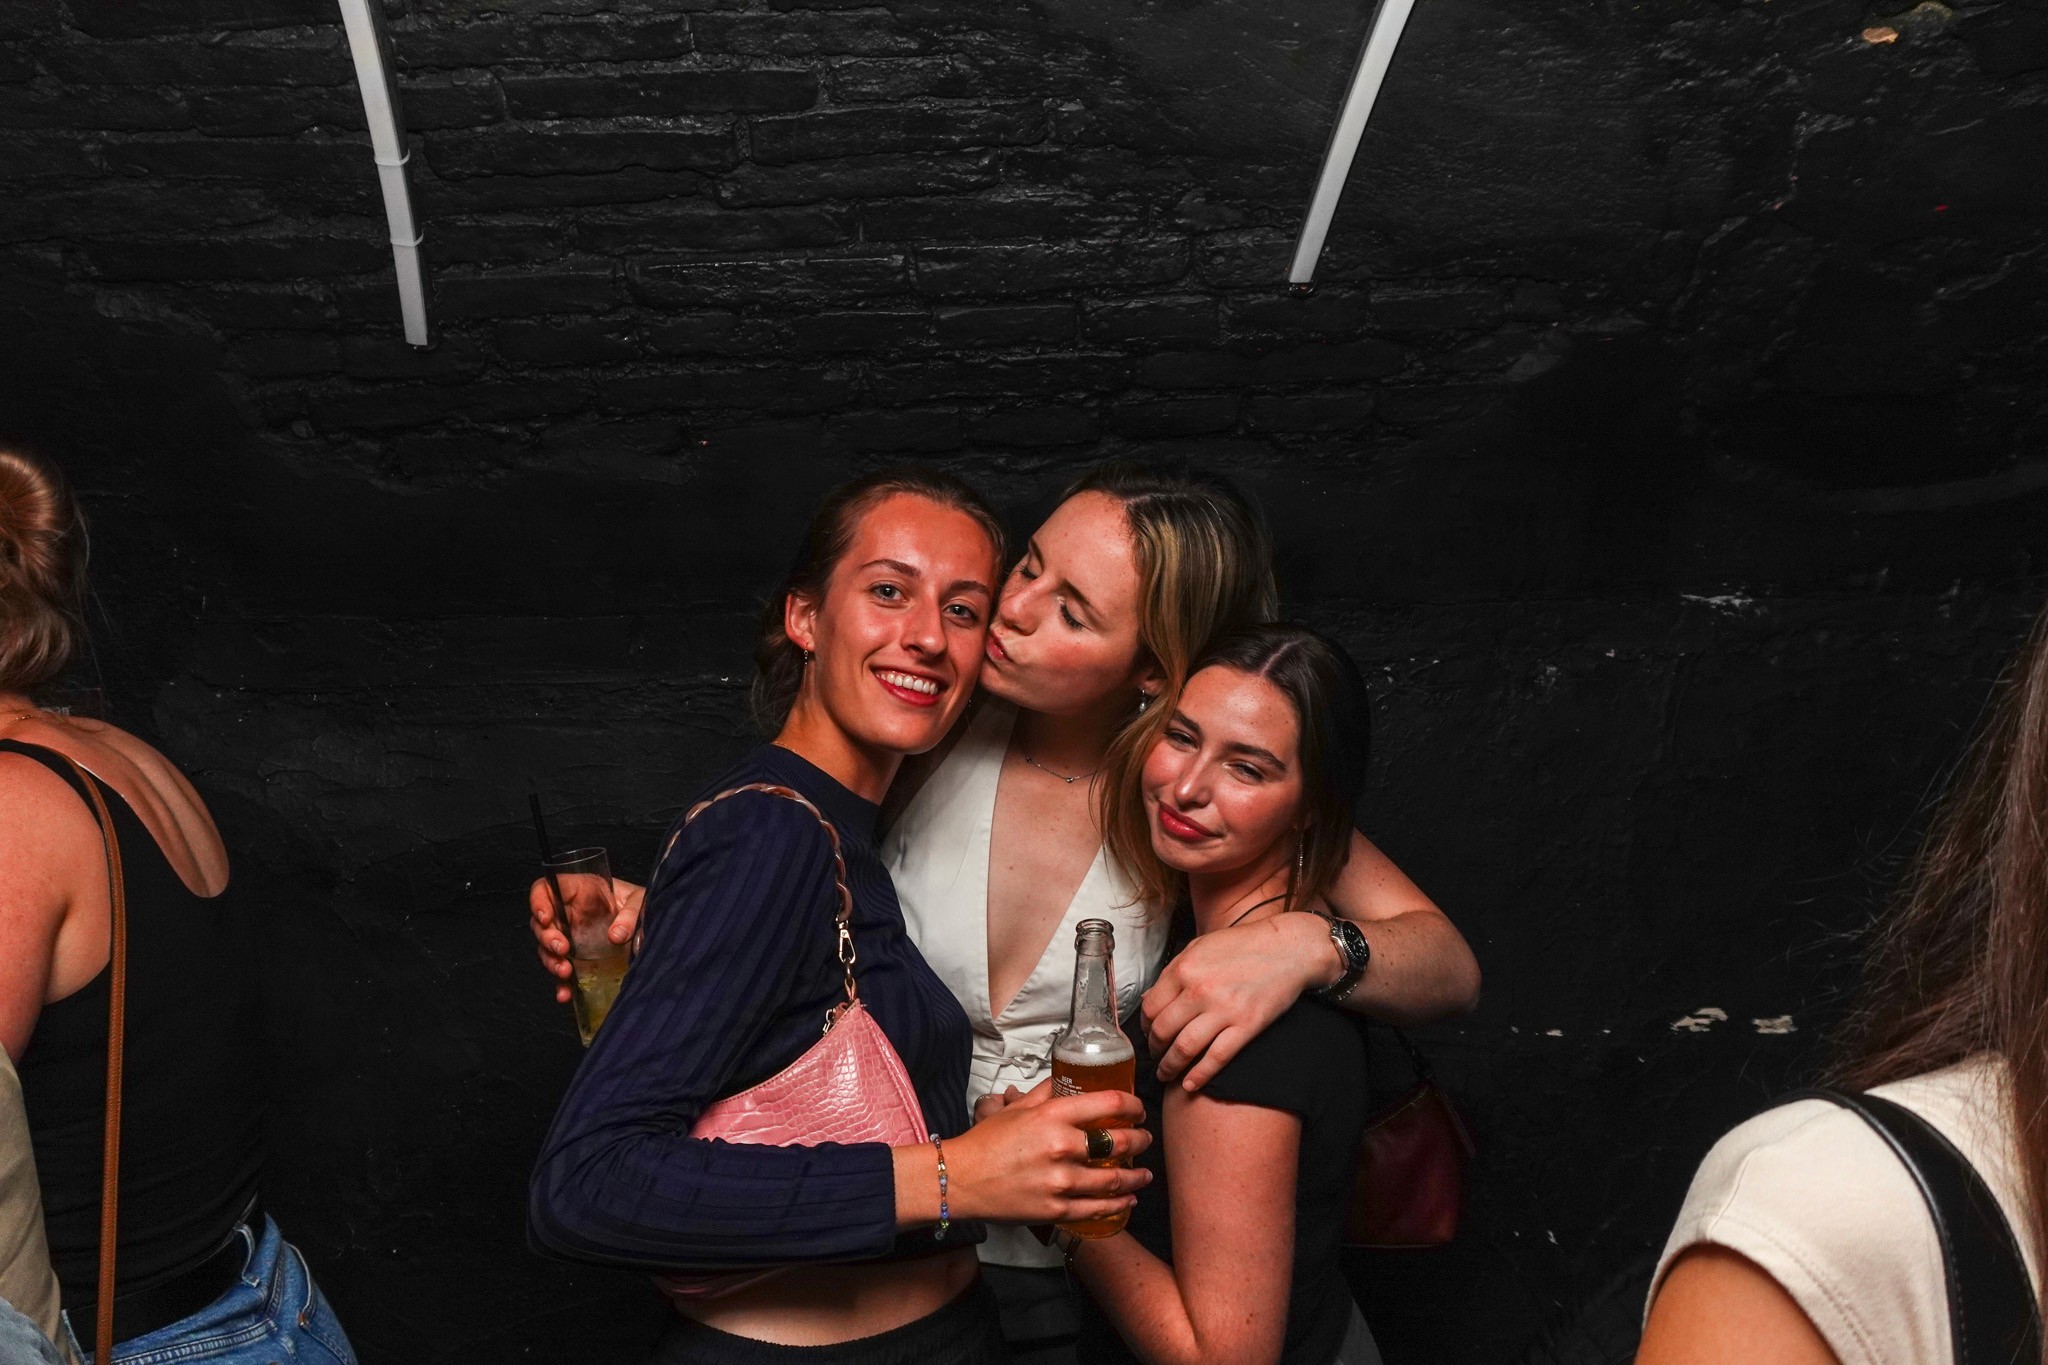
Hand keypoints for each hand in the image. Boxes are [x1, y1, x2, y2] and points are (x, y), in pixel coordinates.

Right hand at [529, 877, 644, 1005]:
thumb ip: (630, 915)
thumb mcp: (640, 901)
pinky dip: (561, 984)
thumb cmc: (641, 904)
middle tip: (563, 949)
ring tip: (565, 972)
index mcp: (579, 890)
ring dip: (551, 962)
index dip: (539, 902)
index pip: (545, 889)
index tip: (546, 918)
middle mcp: (569, 913)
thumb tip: (616, 936)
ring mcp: (570, 937)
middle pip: (541, 924)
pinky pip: (562, 971)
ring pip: (546, 949)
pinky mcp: (577, 958)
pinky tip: (565, 993)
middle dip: (547, 938)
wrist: (651, 925)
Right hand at [936, 1086, 1151, 1227]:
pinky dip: (1119, 1204)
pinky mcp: (1057, 1210)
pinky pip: (1098, 1208)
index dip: (1132, 1105)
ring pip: (1114, 1179)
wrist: (960, 1180)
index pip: (1108, 1103)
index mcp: (1052, 1116)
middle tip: (1145, 1140)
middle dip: (1139, 1140)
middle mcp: (1061, 1147)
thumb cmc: (986, 1142)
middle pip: (1118, 1142)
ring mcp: (1061, 1182)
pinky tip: (1128, 1199)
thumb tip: (1067, 1079)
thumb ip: (1046, 1093)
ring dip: (1136, 1176)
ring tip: (1145, 1173)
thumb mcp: (1016, 1108)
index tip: (1138, 1109)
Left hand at [1141, 912, 1332, 1091]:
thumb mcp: (1200, 948)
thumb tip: (1148, 999)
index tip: (1148, 1034)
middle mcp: (1199, 991)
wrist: (1288, 948)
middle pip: (1163, 1031)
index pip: (1150, 1008)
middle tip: (1155, 1057)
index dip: (1145, 1026)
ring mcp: (1224, 1010)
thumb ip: (1173, 972)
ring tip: (1166, 1074)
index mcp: (1184, 969)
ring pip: (1184, 1049)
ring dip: (1170, 1067)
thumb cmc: (1243, 945)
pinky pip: (1216, 1058)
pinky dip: (1199, 1076)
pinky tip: (1190, 1084)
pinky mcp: (1247, 1026)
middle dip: (1155, 1050)